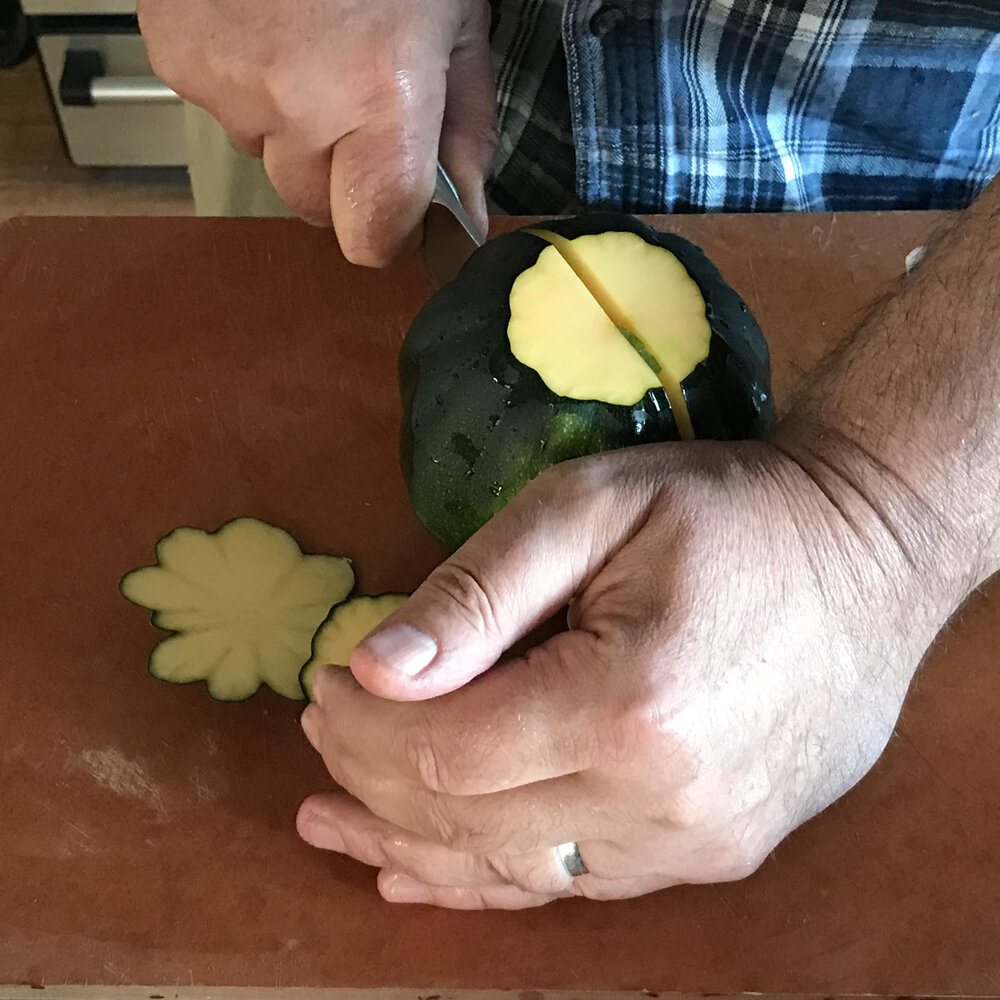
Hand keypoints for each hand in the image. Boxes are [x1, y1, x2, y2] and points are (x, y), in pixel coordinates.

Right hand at [138, 0, 495, 263]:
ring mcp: (228, 84)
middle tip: (360, 102)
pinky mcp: (179, 59)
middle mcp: (298, 105)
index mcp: (380, 97)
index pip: (371, 238)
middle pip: (319, 208)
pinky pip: (225, 113)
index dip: (391, 232)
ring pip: (270, 161)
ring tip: (313, 48)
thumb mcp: (455, 24)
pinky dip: (249, 88)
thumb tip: (464, 211)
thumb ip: (464, 129)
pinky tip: (270, 31)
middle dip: (345, 176)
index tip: (402, 214)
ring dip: (295, 129)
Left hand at [296, 438, 958, 907]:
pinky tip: (425, 874)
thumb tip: (373, 668)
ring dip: (413, 845)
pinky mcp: (715, 850)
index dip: (365, 728)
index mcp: (628, 706)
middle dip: (373, 782)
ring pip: (514, 872)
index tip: (324, 683)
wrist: (867, 556)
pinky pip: (574, 885)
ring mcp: (696, 842)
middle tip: (319, 740)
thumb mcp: (591, 508)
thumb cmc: (726, 512)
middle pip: (468, 821)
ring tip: (336, 825)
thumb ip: (477, 592)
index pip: (445, 752)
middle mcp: (664, 802)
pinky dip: (489, 880)